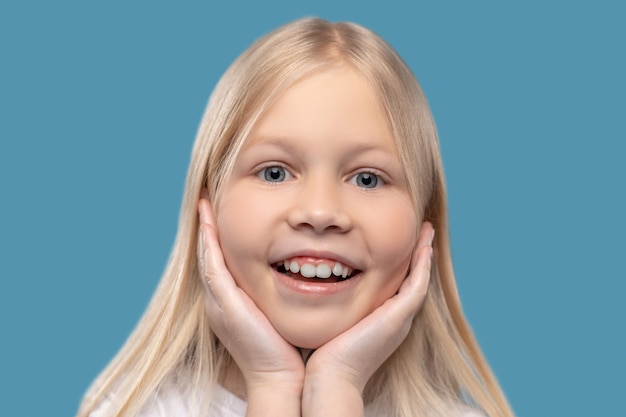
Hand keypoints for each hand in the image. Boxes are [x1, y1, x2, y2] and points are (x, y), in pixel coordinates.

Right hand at [197, 193, 304, 402]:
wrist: (283, 380)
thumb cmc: (290, 352)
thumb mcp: (283, 315)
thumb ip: (286, 294)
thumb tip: (305, 275)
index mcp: (233, 305)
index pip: (224, 264)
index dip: (221, 239)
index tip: (225, 214)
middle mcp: (221, 302)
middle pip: (210, 256)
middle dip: (208, 229)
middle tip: (207, 201)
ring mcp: (219, 302)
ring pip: (207, 256)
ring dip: (206, 228)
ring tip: (205, 202)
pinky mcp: (224, 303)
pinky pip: (212, 264)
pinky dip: (209, 241)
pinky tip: (210, 219)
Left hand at [302, 222, 433, 414]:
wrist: (329, 378)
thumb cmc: (320, 354)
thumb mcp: (324, 318)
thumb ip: (322, 300)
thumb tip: (302, 280)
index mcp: (377, 319)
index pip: (392, 284)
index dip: (397, 262)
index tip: (394, 239)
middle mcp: (393, 318)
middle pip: (411, 279)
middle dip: (416, 255)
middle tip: (421, 231)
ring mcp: (399, 318)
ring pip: (419, 278)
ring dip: (423, 254)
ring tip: (426, 231)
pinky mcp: (400, 317)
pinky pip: (418, 285)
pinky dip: (423, 265)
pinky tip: (423, 246)